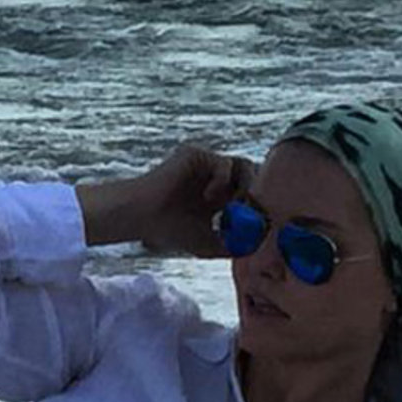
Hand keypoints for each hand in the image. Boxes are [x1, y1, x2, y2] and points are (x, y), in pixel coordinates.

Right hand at [135, 144, 257, 257]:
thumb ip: (231, 246)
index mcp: (221, 196)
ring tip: (232, 204)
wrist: (142, 218)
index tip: (256, 225)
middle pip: (254, 175)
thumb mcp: (208, 244)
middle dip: (256, 195)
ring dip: (244, 185)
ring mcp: (207, 164)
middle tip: (248, 213)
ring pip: (244, 164)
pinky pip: (223, 161)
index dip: (259, 207)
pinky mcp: (197, 155)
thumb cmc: (169, 231)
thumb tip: (255, 246)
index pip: (252, 193)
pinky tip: (209, 197)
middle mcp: (216, 177)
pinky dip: (222, 180)